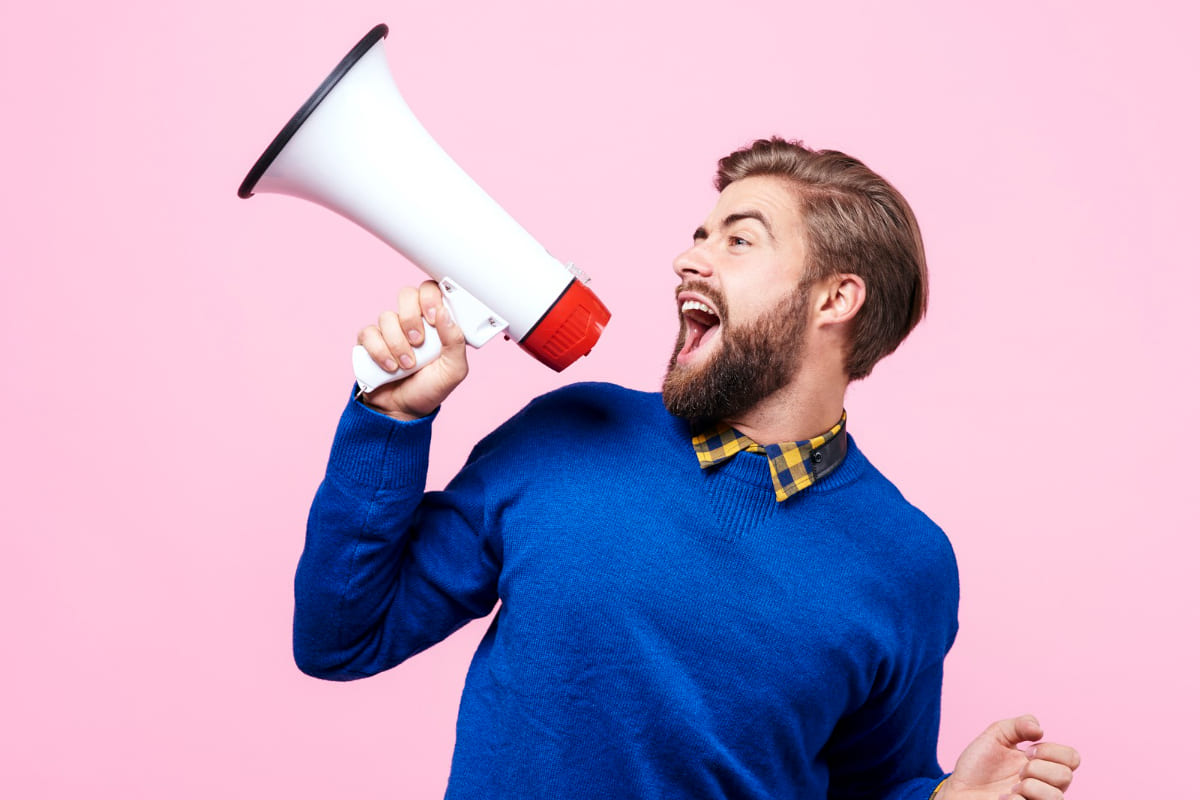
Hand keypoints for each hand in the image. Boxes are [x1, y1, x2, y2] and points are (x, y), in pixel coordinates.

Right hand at [356, 280, 468, 419]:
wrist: (403, 410)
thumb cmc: (430, 388)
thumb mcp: (454, 370)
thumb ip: (456, 341)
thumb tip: (445, 314)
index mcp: (434, 322)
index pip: (430, 290)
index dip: (430, 297)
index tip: (433, 318)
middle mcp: (411, 321)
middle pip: (406, 294)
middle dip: (411, 319)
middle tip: (418, 342)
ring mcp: (389, 330)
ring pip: (387, 317)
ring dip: (398, 344)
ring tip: (407, 365)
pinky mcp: (369, 341)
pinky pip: (369, 333)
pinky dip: (380, 351)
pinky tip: (390, 367)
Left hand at [939, 715, 1079, 799]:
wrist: (959, 789)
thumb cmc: (978, 765)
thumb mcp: (995, 736)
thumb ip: (1018, 725)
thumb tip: (1039, 729)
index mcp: (1043, 764)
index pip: (1072, 757)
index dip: (1052, 751)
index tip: (1028, 750)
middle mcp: (1045, 785)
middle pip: (1066, 775)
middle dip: (1037, 768)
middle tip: (1017, 772)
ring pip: (1056, 796)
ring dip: (1029, 786)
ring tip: (1010, 788)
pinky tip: (1003, 798)